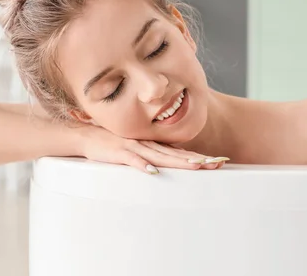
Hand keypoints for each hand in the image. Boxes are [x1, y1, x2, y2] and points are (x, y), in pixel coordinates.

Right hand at [77, 126, 227, 173]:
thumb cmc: (113, 144)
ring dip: (178, 161)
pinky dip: (143, 166)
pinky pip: (133, 161)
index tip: (218, 162)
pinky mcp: (120, 153)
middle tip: (217, 164)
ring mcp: (135, 148)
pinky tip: (153, 172)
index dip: (199, 157)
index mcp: (153, 146)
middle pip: (176, 155)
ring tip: (195, 166)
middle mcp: (148, 145)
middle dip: (197, 160)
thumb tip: (173, 161)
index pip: (180, 152)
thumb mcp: (137, 149)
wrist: (88, 135)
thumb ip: (154, 154)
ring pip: (160, 156)